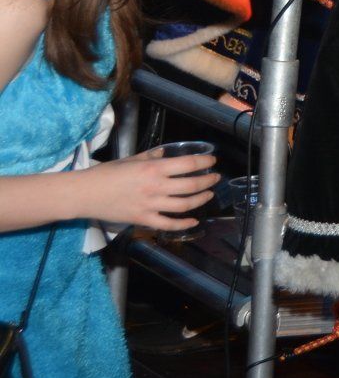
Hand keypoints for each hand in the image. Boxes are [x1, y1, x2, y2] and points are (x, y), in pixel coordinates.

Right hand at [73, 146, 217, 229]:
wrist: (84, 194)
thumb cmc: (105, 174)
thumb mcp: (131, 160)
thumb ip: (151, 156)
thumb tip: (166, 153)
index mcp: (153, 169)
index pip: (187, 164)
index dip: (204, 161)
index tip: (212, 161)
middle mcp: (155, 187)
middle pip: (191, 185)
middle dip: (208, 181)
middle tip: (215, 178)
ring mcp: (150, 205)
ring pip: (184, 205)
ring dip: (200, 199)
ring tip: (208, 194)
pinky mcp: (143, 220)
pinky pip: (168, 224)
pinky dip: (184, 224)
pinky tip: (194, 221)